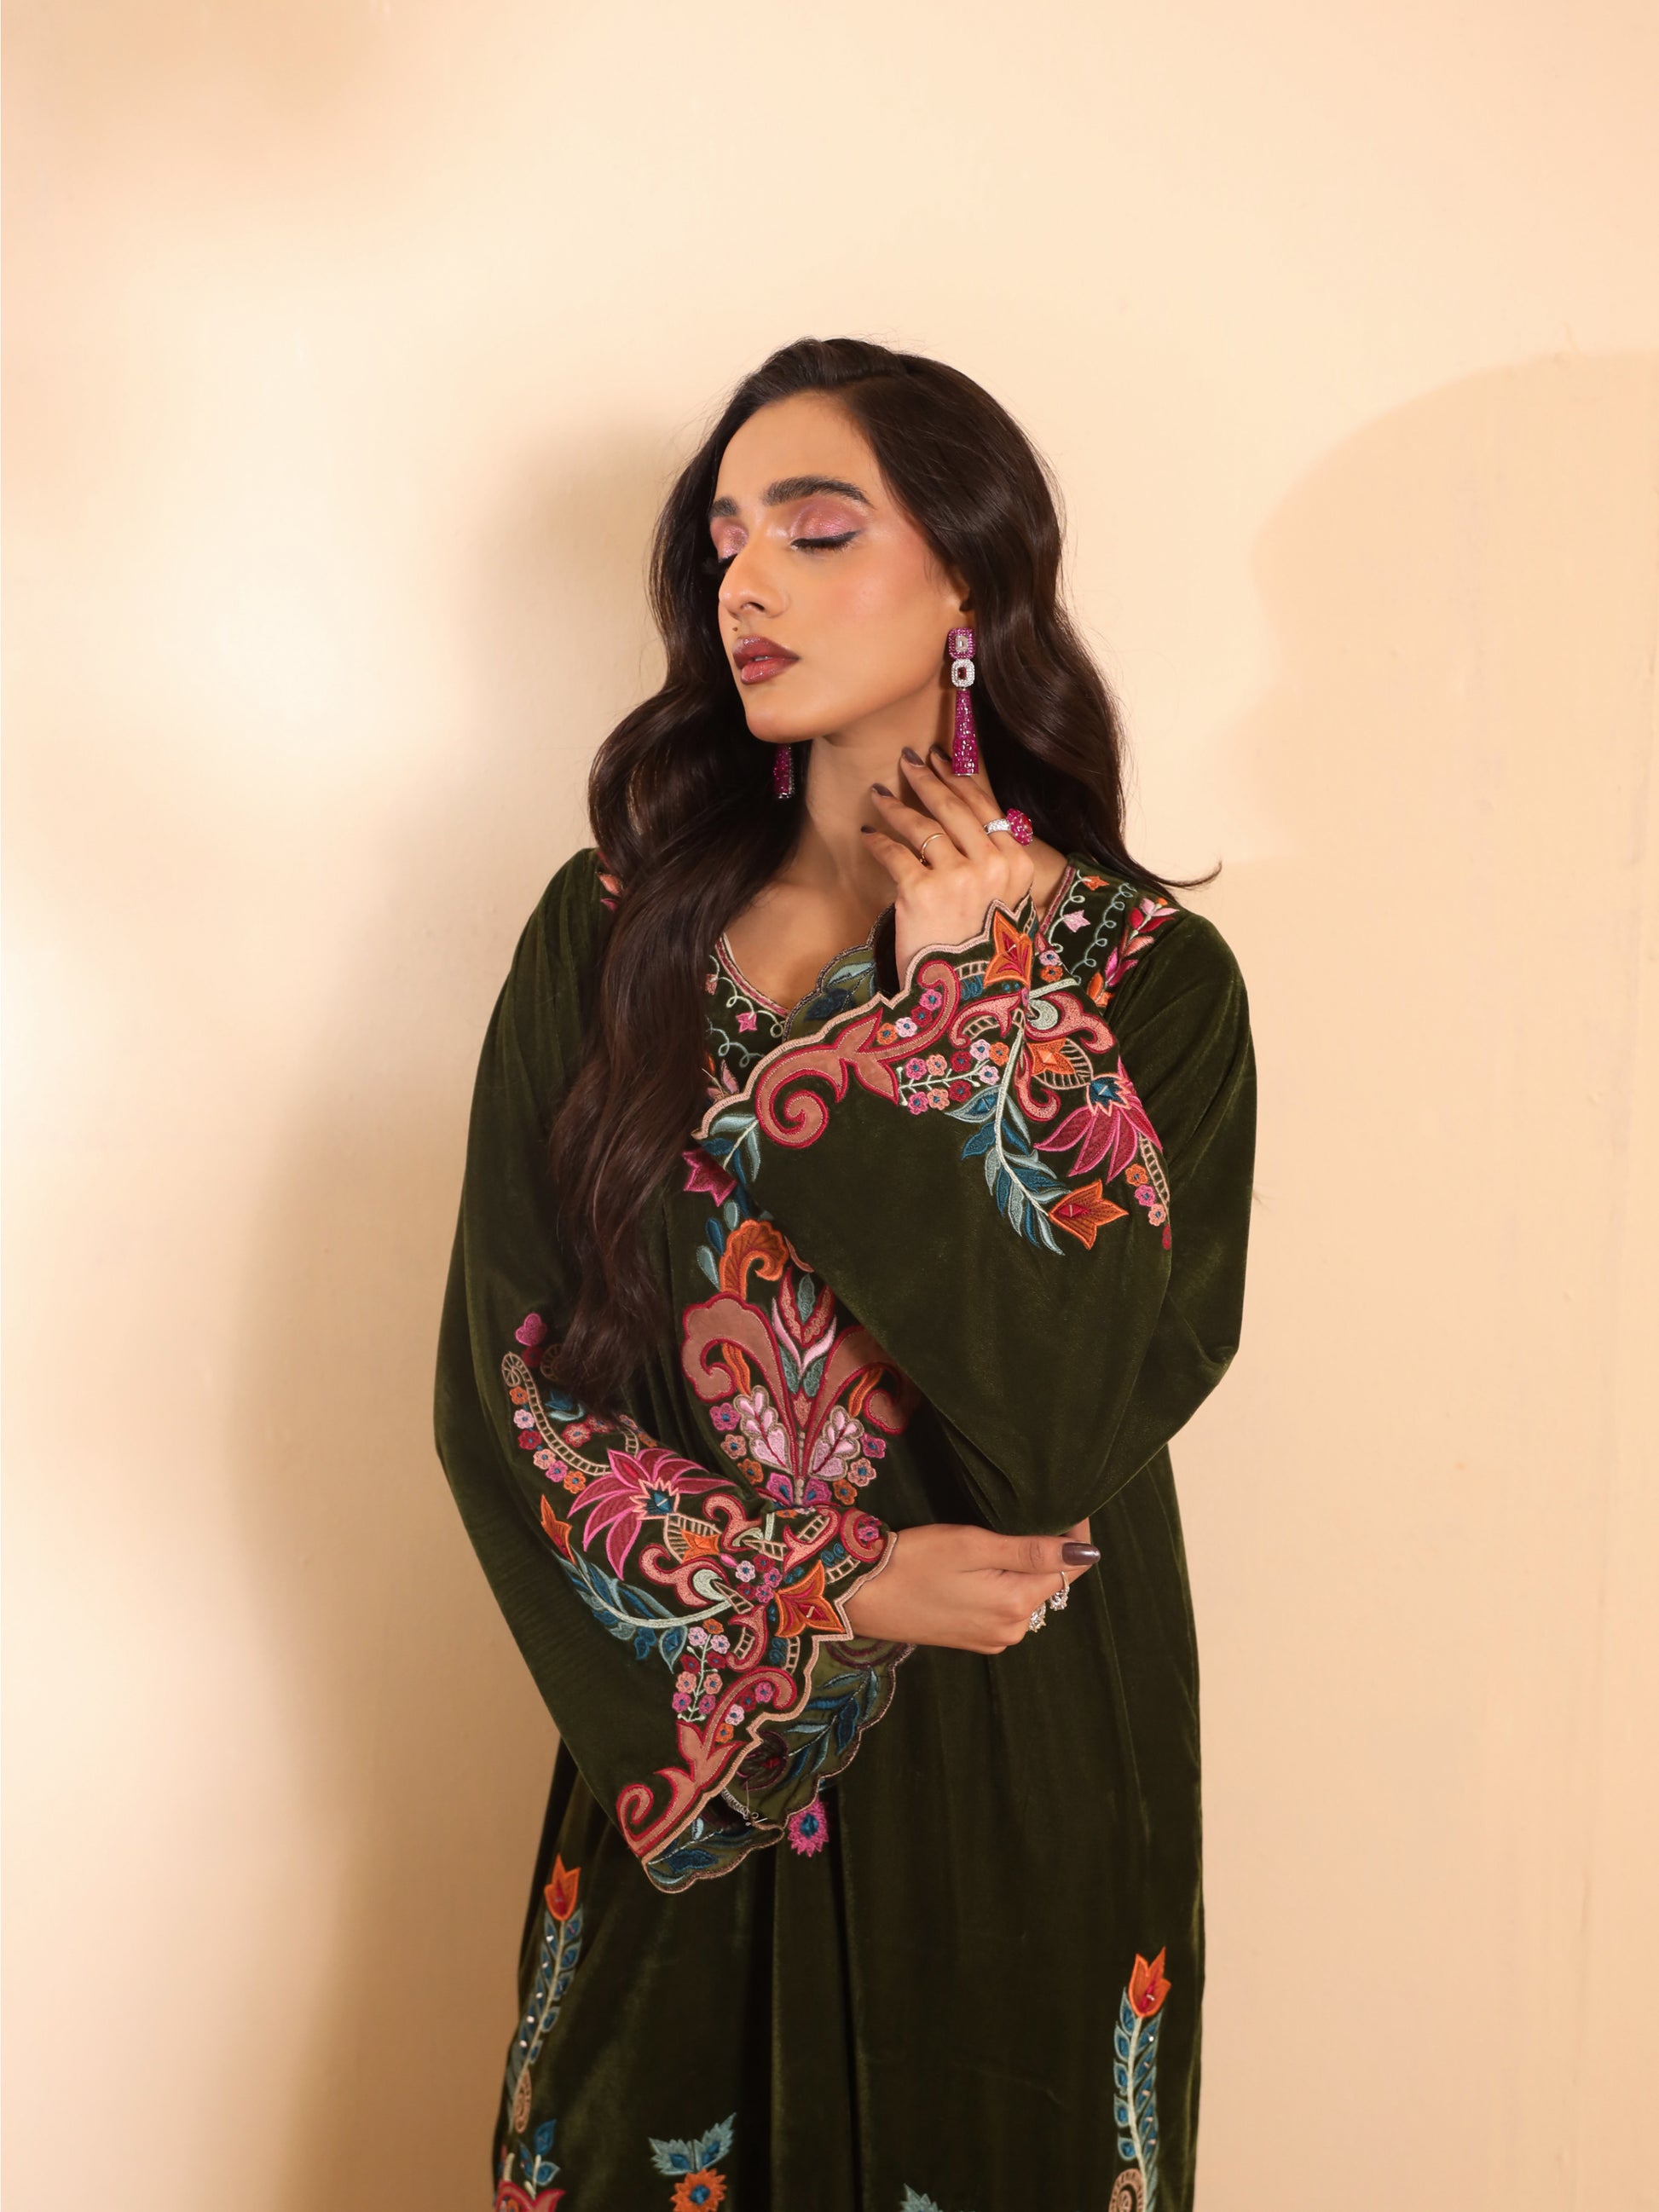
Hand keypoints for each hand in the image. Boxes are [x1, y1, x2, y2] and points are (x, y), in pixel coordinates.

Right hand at [842, 1517, 1097, 1653]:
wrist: (860, 1598)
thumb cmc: (913, 1562)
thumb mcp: (973, 1546)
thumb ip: (1030, 1551)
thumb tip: (1088, 1552)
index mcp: (1017, 1604)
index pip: (1070, 1568)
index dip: (1073, 1535)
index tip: (1064, 1504)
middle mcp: (1014, 1629)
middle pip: (1051, 1583)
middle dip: (1049, 1551)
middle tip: (1028, 1512)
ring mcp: (993, 1639)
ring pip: (1028, 1595)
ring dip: (1025, 1568)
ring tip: (1003, 1536)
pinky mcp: (974, 1639)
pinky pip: (1006, 1608)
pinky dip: (1005, 1585)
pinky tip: (983, 1566)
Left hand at [862, 744, 1035, 981]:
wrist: (963, 996)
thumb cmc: (981, 951)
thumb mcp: (1004, 904)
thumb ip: (995, 864)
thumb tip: (973, 822)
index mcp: (1018, 865)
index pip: (986, 808)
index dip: (960, 778)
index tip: (941, 759)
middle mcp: (993, 865)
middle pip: (954, 808)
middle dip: (927, 779)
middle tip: (908, 758)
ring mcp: (959, 877)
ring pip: (923, 826)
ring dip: (897, 805)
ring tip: (880, 793)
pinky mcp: (923, 891)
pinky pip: (896, 854)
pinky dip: (879, 841)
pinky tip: (867, 834)